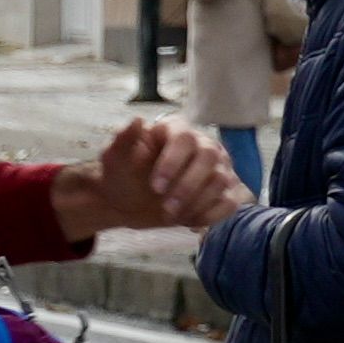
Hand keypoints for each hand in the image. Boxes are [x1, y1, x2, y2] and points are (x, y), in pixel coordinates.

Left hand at [54, 114, 240, 238]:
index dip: (172, 162)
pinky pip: (230, 202)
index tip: (155, 187)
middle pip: (209, 157)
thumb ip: (122, 140)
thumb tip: (137, 120)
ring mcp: (217, 168)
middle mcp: (202, 144)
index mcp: (175, 131)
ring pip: (221, 181)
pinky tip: (189, 222)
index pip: (184, 138)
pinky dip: (211, 215)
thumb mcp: (114, 159)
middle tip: (166, 208)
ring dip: (196, 203)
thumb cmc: (122, 175)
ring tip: (171, 216)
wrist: (128, 202)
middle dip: (187, 186)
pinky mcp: (224, 191)